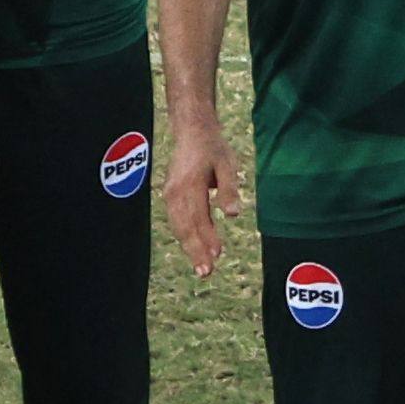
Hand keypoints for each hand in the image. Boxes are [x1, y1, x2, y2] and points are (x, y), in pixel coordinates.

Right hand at [161, 110, 242, 277]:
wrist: (191, 130)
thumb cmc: (212, 147)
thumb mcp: (227, 164)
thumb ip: (229, 190)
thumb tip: (234, 215)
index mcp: (190, 184)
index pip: (199, 217)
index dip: (207, 238)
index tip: (217, 255)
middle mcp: (175, 192)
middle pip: (185, 227)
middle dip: (195, 251)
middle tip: (206, 272)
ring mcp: (170, 194)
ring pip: (178, 226)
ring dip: (190, 247)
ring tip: (202, 267)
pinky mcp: (171, 196)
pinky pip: (177, 220)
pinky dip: (185, 236)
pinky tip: (195, 249)